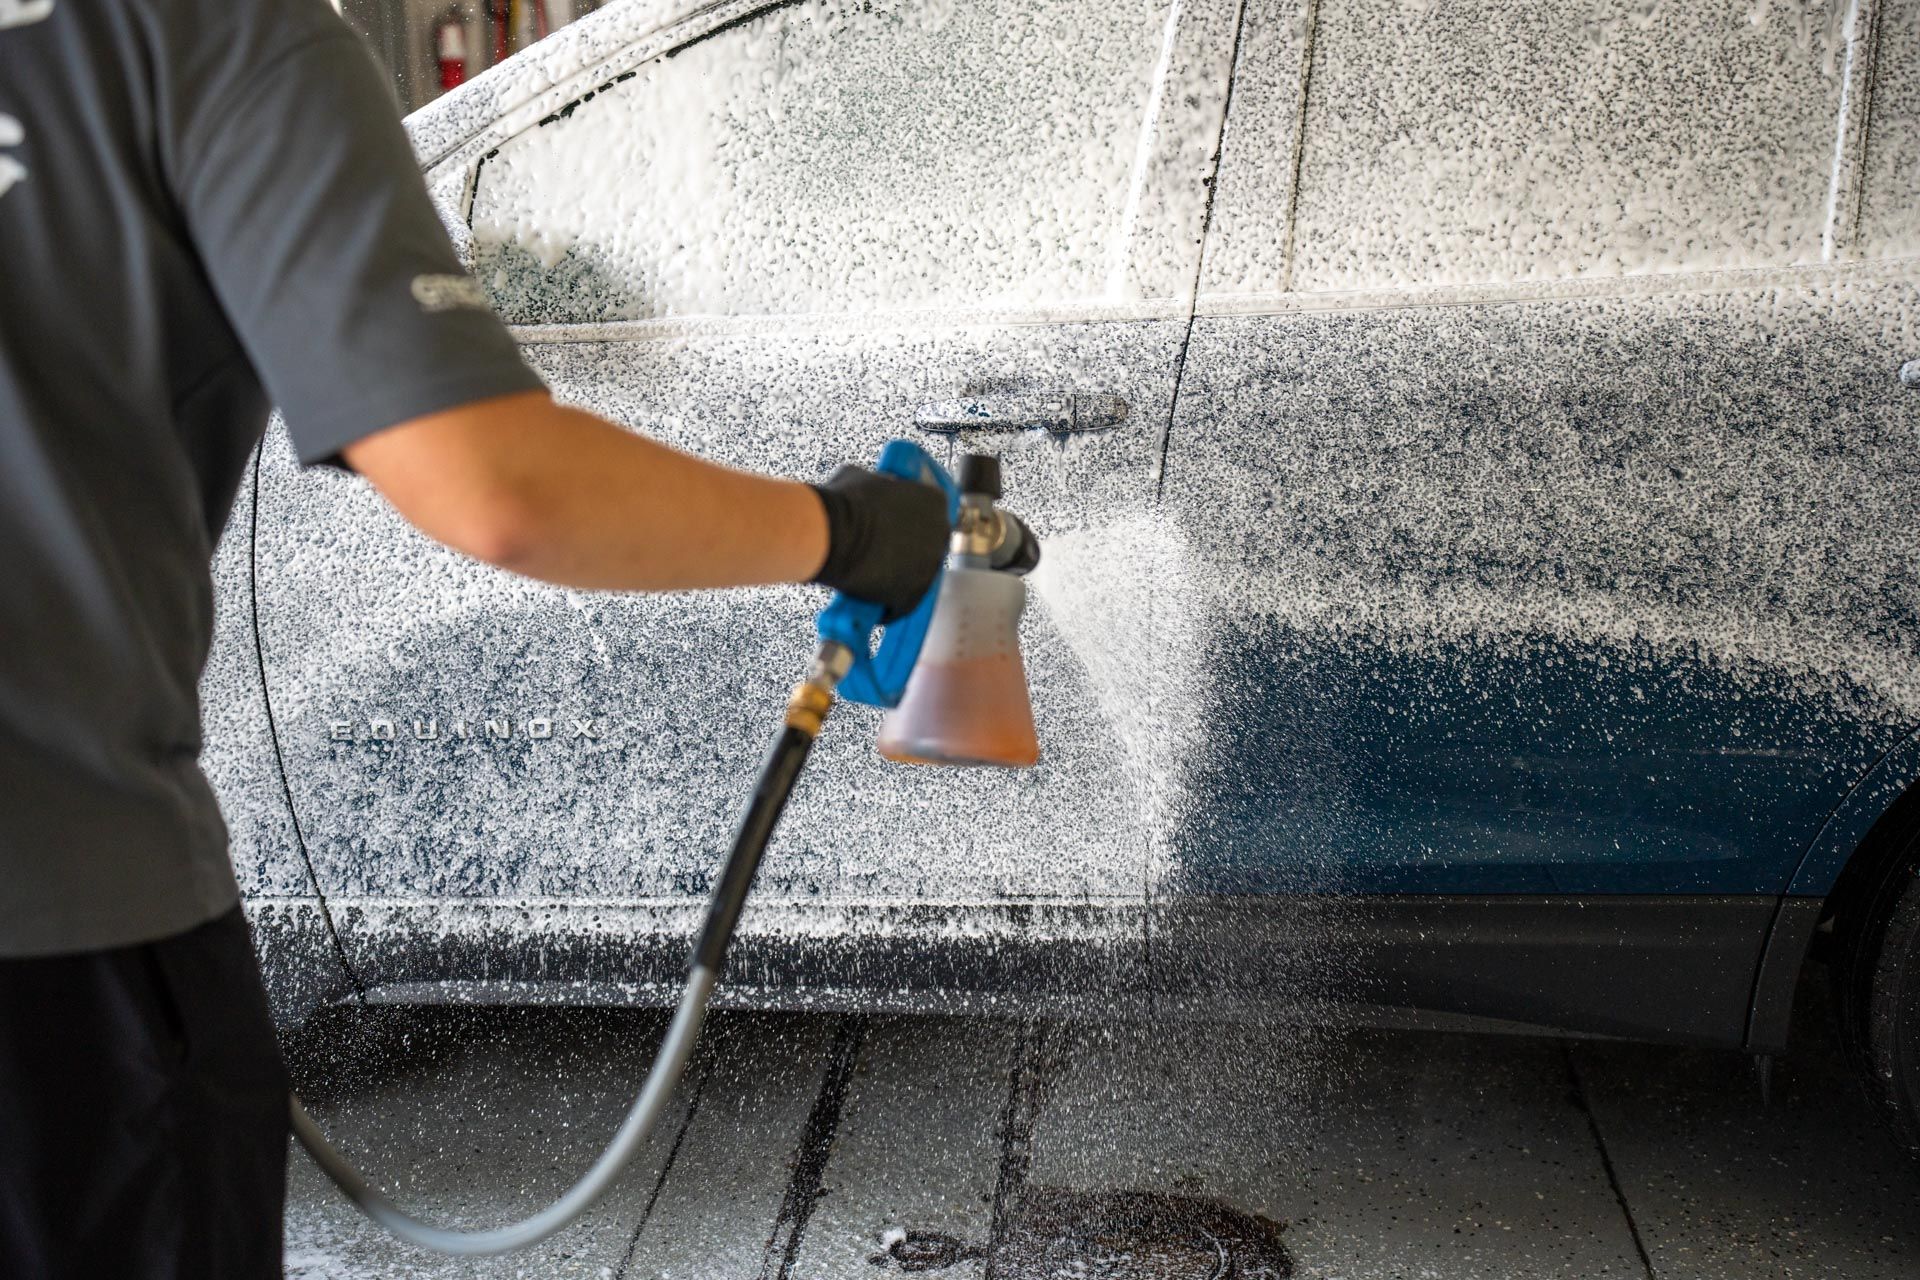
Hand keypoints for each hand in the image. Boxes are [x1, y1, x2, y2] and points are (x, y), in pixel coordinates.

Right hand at [809, 466, 950, 619]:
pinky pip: (902, 605)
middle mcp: (940, 534)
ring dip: (897, 579)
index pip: (931, 513)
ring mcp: (929, 567)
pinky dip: (887, 606)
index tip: (899, 527)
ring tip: (872, 578)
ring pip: (915, 578)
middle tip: (882, 553)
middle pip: (927, 547)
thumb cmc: (846, 503)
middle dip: (907, 551)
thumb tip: (874, 492)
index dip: (912, 522)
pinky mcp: (913, 596)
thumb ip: (882, 487)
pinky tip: (871, 602)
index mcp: (934, 501)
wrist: (833, 534)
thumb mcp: (866, 479)